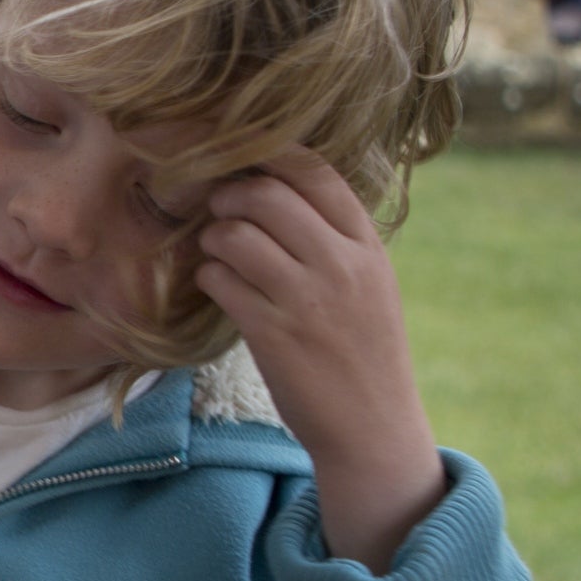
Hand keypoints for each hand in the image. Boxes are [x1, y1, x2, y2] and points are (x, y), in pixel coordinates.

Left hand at [194, 149, 445, 570]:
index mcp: (367, 246)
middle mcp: (342, 265)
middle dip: (230, 195)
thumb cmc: (363, 353)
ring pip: (236, 235)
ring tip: (216, 252)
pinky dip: (208, 276)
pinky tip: (215, 285)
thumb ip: (335, 240)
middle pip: (267, 194)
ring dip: (213, 237)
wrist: (373, 426)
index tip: (243, 157)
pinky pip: (221, 280)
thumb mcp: (370, 285)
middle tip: (218, 208)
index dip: (270, 154)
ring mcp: (308, 299)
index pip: (316, 172)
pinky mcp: (274, 333)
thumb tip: (277, 194)